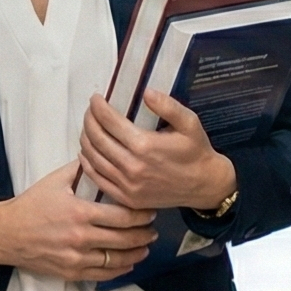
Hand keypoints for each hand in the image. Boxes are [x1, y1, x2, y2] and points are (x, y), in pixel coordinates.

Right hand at [0, 157, 156, 282]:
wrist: (5, 234)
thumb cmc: (30, 205)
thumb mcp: (55, 180)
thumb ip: (81, 169)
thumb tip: (101, 155)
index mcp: (80, 213)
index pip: (122, 216)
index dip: (141, 215)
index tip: (151, 210)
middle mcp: (81, 238)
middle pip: (124, 239)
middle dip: (144, 233)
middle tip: (153, 228)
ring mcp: (76, 258)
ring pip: (117, 259)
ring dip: (136, 253)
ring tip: (146, 246)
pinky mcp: (71, 272)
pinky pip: (103, 274)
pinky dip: (120, 269)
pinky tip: (129, 262)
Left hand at [78, 92, 238, 213]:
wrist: (205, 185)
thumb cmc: (196, 151)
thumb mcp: (189, 123)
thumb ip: (168, 106)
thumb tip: (146, 92)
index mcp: (144, 145)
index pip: (109, 121)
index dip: (98, 107)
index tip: (96, 98)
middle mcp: (132, 166)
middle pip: (97, 138)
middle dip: (89, 120)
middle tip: (90, 111)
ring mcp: (127, 185)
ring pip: (93, 158)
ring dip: (86, 139)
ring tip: (88, 127)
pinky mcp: (126, 198)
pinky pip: (97, 178)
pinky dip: (87, 163)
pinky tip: (87, 152)